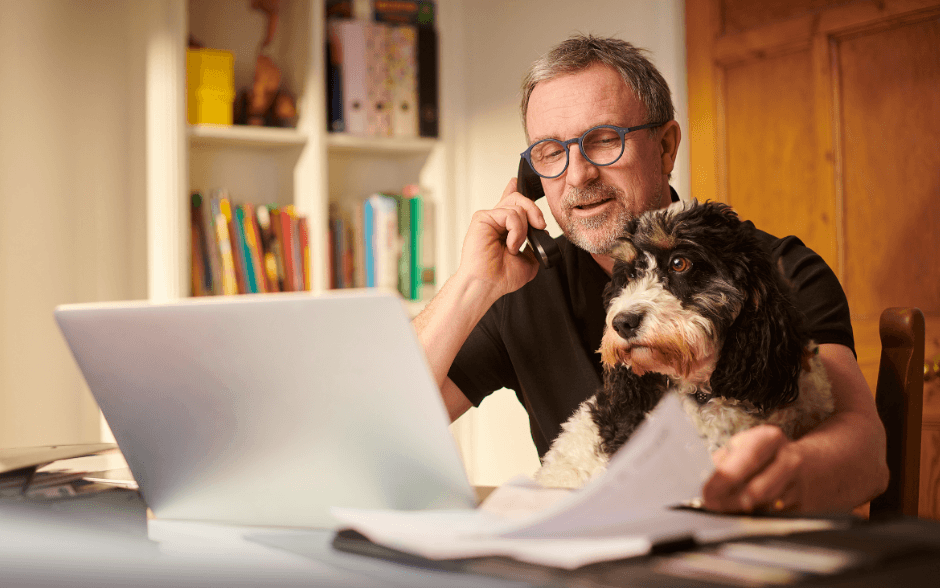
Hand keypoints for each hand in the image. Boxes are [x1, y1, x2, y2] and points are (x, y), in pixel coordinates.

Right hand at [456, 178, 547, 298]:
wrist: (488, 285)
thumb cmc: (502, 277)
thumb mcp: (529, 260)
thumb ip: (535, 244)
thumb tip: (539, 231)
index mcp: (504, 228)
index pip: (509, 202)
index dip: (513, 190)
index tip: (515, 182)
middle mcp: (495, 221)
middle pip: (518, 198)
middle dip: (534, 210)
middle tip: (539, 226)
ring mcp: (489, 218)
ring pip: (518, 206)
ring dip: (523, 230)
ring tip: (515, 247)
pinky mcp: (482, 218)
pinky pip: (510, 213)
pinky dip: (516, 230)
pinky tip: (510, 245)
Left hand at [701, 425, 805, 512]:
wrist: (815, 463)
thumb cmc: (768, 454)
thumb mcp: (747, 444)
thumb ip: (726, 459)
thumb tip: (710, 479)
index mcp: (770, 439)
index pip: (747, 459)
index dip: (726, 478)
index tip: (707, 492)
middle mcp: (789, 460)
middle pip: (759, 488)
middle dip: (730, 501)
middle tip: (712, 506)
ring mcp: (800, 485)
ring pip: (766, 507)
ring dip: (742, 512)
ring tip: (724, 510)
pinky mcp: (805, 506)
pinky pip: (776, 518)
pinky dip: (757, 519)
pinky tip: (745, 516)